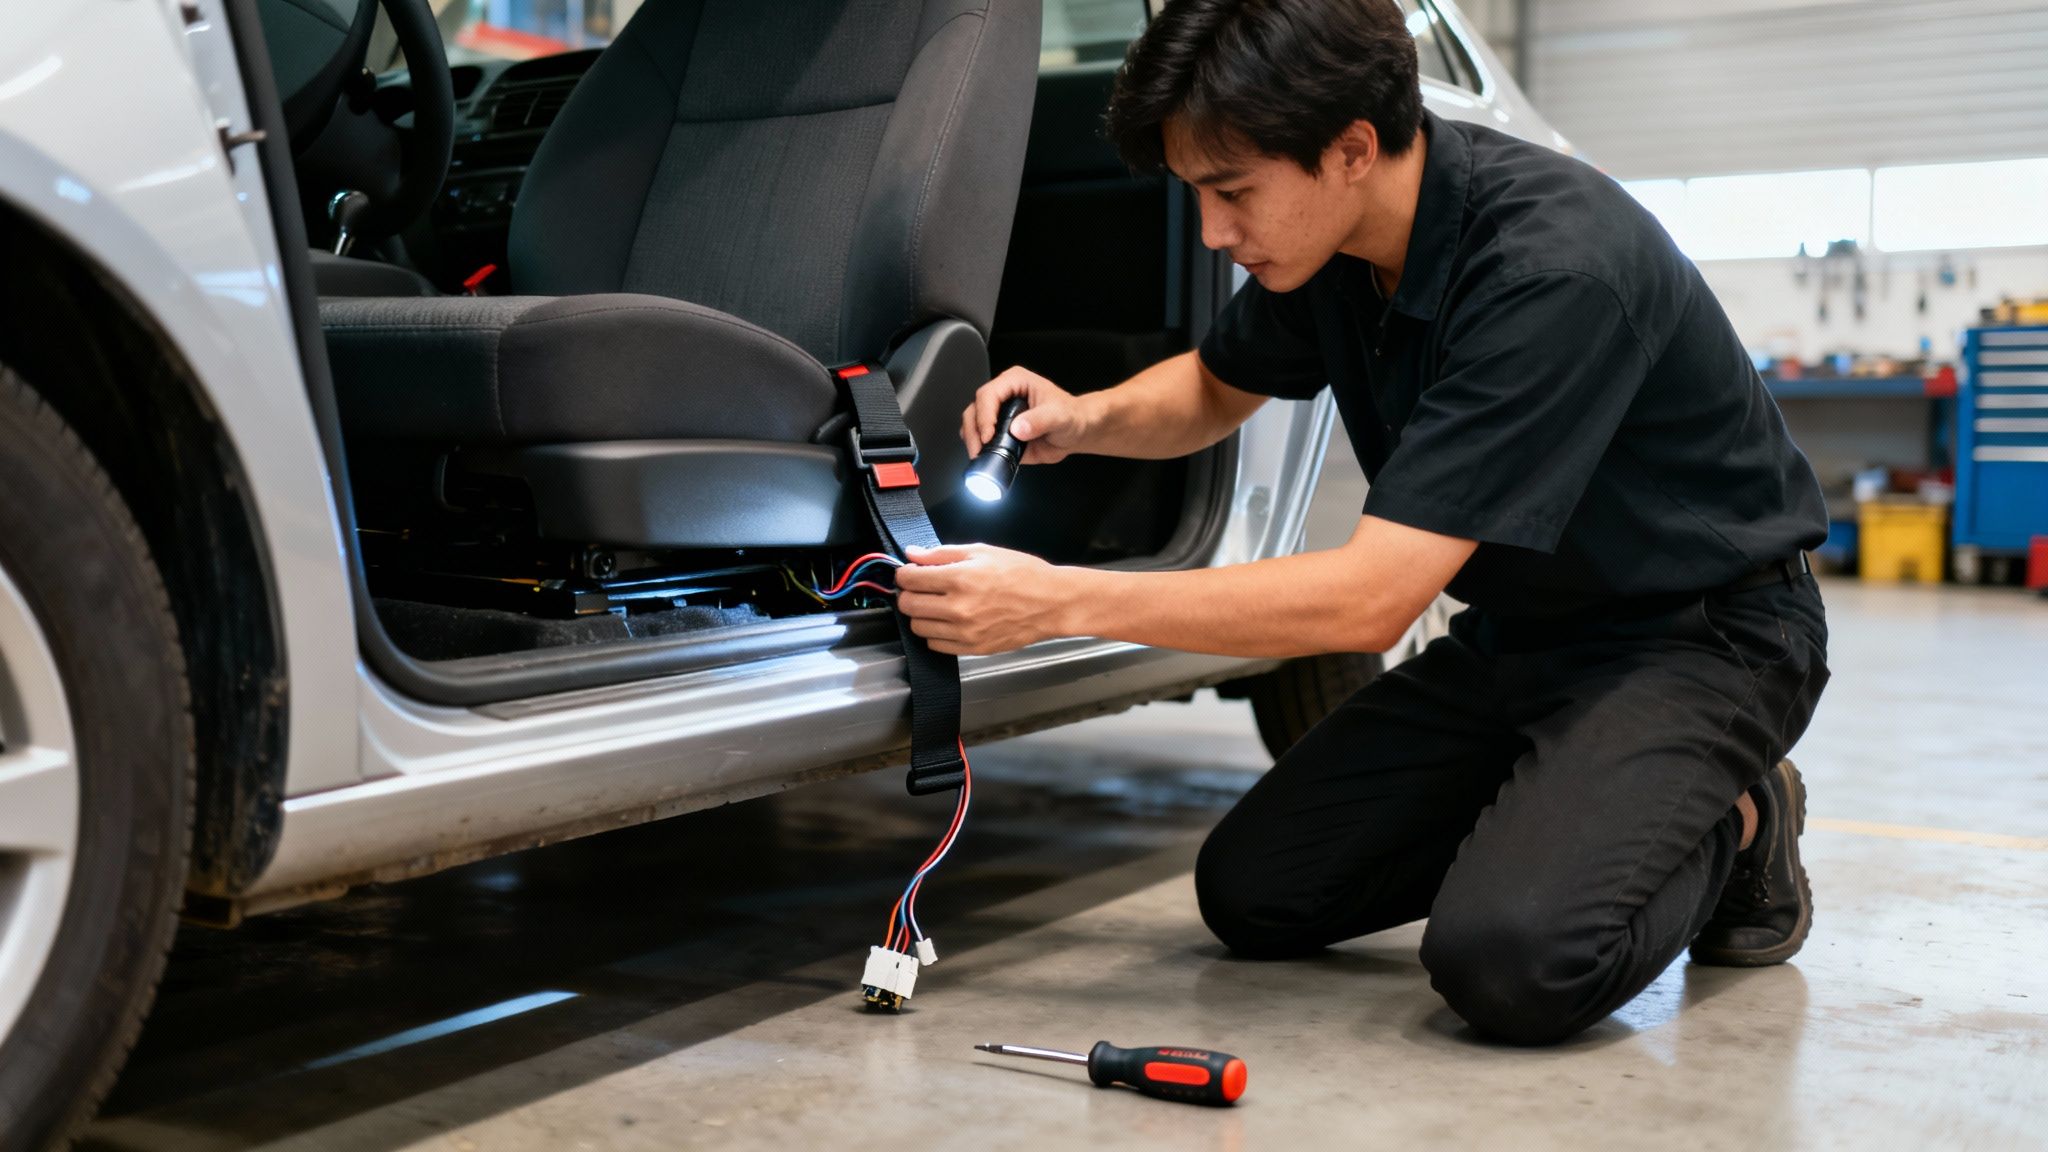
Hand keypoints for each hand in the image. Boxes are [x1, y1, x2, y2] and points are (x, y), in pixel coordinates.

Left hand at [893, 543, 1070, 655]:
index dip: (904, 574)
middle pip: (908, 605)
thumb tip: (912, 554)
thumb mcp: (983, 551)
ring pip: (918, 627)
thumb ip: (942, 553)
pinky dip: (935, 633)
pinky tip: (948, 621)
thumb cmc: (1022, 574)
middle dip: (909, 594)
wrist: (1051, 603)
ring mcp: (964, 632)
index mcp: (960, 579)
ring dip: (921, 614)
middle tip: (921, 588)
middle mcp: (958, 608)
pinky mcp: (972, 649)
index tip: (910, 572)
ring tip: (937, 604)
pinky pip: (936, 645)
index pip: (909, 579)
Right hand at [960, 366, 1091, 464]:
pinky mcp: (998, 433)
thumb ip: (1040, 420)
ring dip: (972, 441)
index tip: (988, 435)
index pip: (988, 394)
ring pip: (972, 424)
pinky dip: (978, 449)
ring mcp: (998, 415)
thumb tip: (1018, 428)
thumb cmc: (1070, 416)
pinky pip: (980, 439)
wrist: (1075, 432)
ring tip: (980, 455)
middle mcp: (1002, 396)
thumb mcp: (1060, 416)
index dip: (984, 415)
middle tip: (980, 449)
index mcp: (1014, 382)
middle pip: (974, 409)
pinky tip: (984, 457)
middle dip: (973, 431)